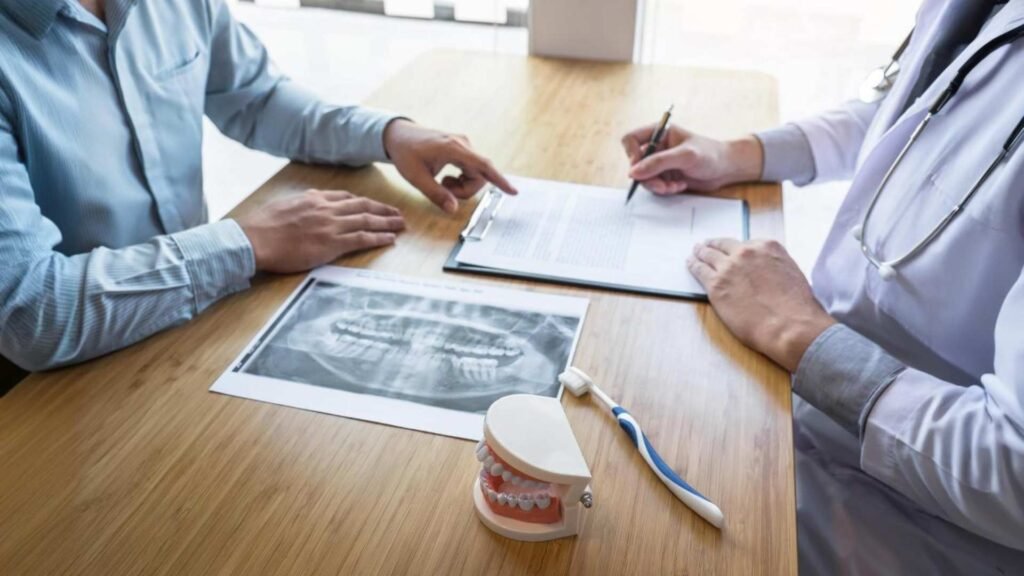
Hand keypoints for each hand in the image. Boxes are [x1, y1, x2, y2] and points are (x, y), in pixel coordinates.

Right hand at [235, 189, 404, 273]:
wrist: (254, 239)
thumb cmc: (262, 226)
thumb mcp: (283, 205)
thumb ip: (300, 204)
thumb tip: (308, 201)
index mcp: (313, 198)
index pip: (345, 197)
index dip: (362, 202)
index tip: (372, 205)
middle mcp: (326, 208)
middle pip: (362, 205)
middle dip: (382, 209)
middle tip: (397, 213)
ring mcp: (331, 225)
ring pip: (367, 220)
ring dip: (387, 222)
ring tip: (401, 225)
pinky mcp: (332, 243)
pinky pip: (362, 239)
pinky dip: (378, 238)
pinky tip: (390, 239)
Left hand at [383, 119, 516, 213]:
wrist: (398, 135)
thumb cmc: (405, 153)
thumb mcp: (416, 177)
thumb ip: (436, 194)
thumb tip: (453, 209)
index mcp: (453, 149)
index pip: (483, 166)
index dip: (499, 180)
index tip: (513, 191)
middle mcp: (462, 144)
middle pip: (479, 175)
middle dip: (465, 190)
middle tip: (445, 190)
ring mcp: (463, 146)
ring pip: (475, 174)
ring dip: (462, 185)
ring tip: (442, 183)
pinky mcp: (461, 149)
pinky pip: (470, 169)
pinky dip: (461, 179)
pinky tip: (446, 177)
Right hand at [621, 125, 763, 193]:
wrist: (726, 169)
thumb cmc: (711, 154)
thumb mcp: (685, 156)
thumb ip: (658, 163)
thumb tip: (634, 172)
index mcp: (659, 132)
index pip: (631, 139)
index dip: (631, 154)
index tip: (639, 169)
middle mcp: (657, 147)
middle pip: (636, 163)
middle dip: (647, 177)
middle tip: (661, 185)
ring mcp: (661, 162)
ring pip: (644, 177)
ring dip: (657, 186)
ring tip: (673, 187)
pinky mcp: (666, 175)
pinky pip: (654, 186)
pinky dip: (664, 189)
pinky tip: (679, 186)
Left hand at [686, 238, 835, 371]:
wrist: (789, 326)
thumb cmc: (796, 307)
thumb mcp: (791, 274)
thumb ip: (773, 267)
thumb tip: (762, 272)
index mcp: (768, 247)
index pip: (746, 243)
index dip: (737, 249)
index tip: (732, 250)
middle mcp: (746, 252)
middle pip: (724, 245)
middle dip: (715, 245)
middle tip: (706, 245)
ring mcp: (729, 267)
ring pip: (709, 255)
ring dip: (701, 252)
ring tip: (696, 252)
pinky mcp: (716, 285)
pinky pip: (699, 270)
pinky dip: (693, 266)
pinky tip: (691, 264)